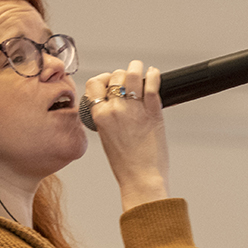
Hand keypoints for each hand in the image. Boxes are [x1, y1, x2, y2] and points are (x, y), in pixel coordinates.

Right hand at [84, 61, 169, 210]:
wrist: (141, 179)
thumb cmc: (126, 165)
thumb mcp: (107, 139)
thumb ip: (108, 118)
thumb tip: (115, 102)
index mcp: (99, 117)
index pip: (93, 84)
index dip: (102, 78)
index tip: (109, 81)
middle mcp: (115, 110)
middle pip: (115, 76)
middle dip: (122, 75)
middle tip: (129, 80)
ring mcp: (134, 109)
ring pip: (133, 74)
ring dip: (137, 68)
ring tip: (141, 70)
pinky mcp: (153, 111)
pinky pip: (152, 84)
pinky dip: (154, 75)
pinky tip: (154, 75)